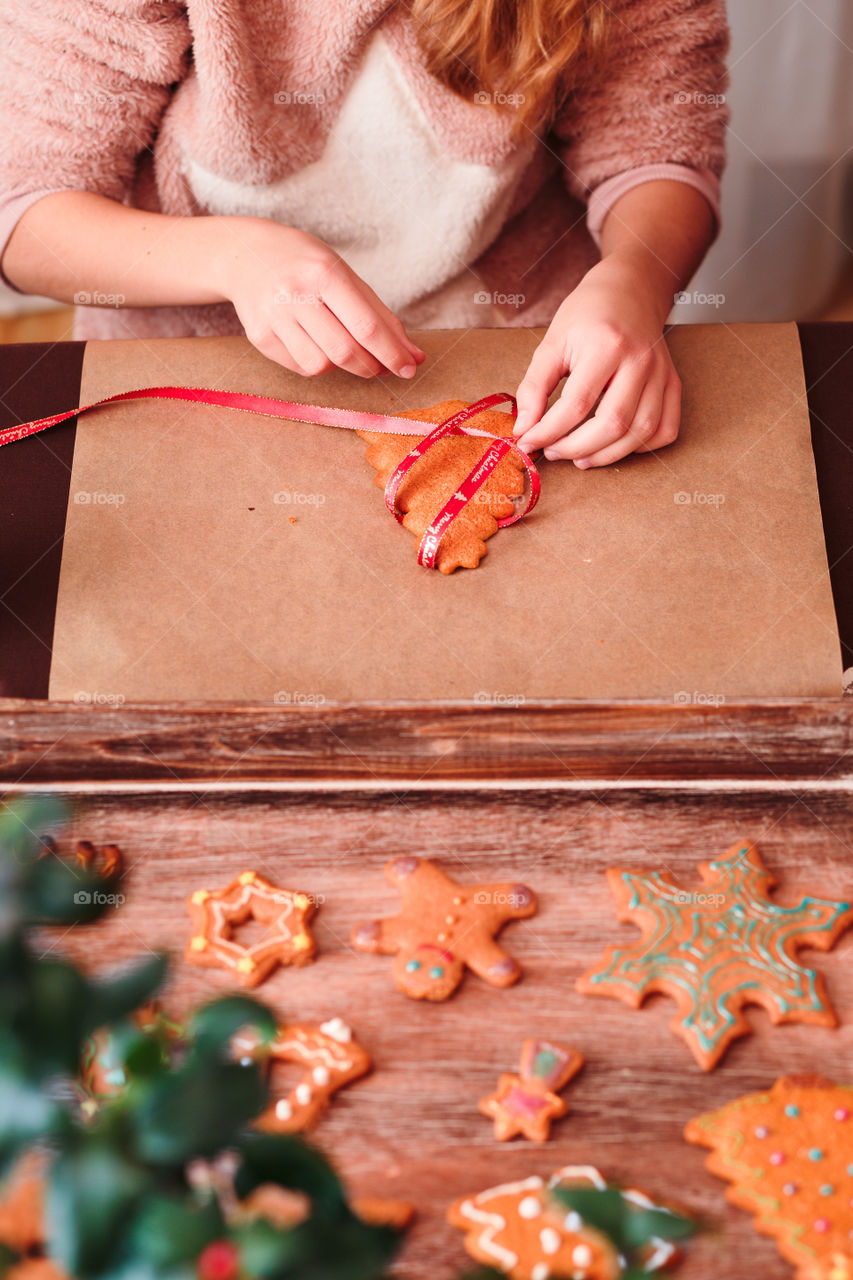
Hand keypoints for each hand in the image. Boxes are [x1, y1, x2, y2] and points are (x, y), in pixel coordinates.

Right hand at [214, 218, 424, 378]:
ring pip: (321, 366)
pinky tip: (317, 344)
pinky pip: (300, 367)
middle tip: (383, 366)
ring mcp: (274, 318)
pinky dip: (318, 364)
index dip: (392, 353)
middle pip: (345, 351)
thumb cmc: (305, 264)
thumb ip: (380, 316)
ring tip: (345, 349)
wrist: (245, 255)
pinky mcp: (260, 337)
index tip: (410, 368)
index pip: (366, 325)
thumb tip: (413, 356)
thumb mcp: (345, 275)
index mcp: (324, 273)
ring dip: (343, 367)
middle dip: (372, 366)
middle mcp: (296, 294)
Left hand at [513, 253, 680, 466]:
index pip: (576, 405)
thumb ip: (534, 387)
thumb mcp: (552, 343)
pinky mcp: (673, 384)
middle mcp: (640, 361)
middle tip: (553, 452)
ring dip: (607, 455)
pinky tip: (616, 445)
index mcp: (606, 346)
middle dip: (576, 448)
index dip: (548, 432)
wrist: (629, 289)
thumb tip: (524, 429)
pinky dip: (642, 448)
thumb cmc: (587, 315)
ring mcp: (662, 374)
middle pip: (613, 424)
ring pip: (641, 432)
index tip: (528, 442)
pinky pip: (666, 429)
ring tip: (579, 457)